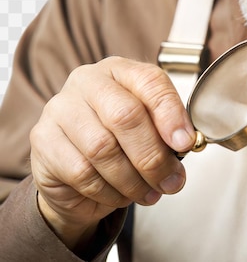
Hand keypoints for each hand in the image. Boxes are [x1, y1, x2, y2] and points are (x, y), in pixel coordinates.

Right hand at [30, 57, 195, 250]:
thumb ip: (168, 129)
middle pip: (126, 116)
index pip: (150, 81)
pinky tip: (120, 195)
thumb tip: (185, 143)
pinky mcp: (42, 140)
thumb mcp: (149, 125)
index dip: (171, 114)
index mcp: (120, 69)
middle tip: (171, 180)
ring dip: (133, 180)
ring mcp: (60, 108)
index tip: (186, 143)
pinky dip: (108, 191)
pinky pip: (81, 172)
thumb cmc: (119, 138)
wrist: (74, 168)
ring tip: (149, 192)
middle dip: (153, 156)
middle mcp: (87, 81)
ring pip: (103, 149)